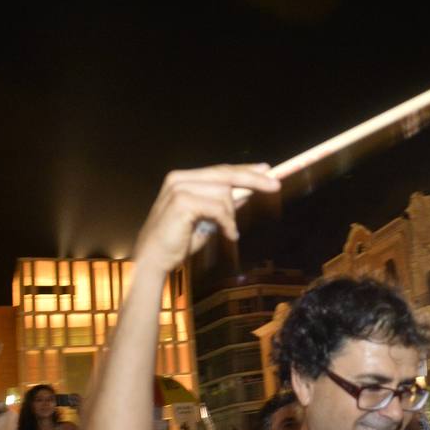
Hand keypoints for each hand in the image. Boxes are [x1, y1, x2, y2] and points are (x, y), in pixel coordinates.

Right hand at [134, 165, 280, 269]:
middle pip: (225, 174)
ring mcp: (179, 188)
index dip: (244, 170)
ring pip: (224, 193)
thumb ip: (222, 205)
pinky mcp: (182, 202)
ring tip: (229, 232)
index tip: (266, 169)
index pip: (220, 170)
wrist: (153, 259)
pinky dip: (228, 223)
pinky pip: (219, 209)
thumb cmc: (177, 242)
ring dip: (232, 215)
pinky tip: (229, 235)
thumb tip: (246, 194)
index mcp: (182, 179)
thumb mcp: (206, 220)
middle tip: (276, 184)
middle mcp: (179, 179)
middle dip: (253, 179)